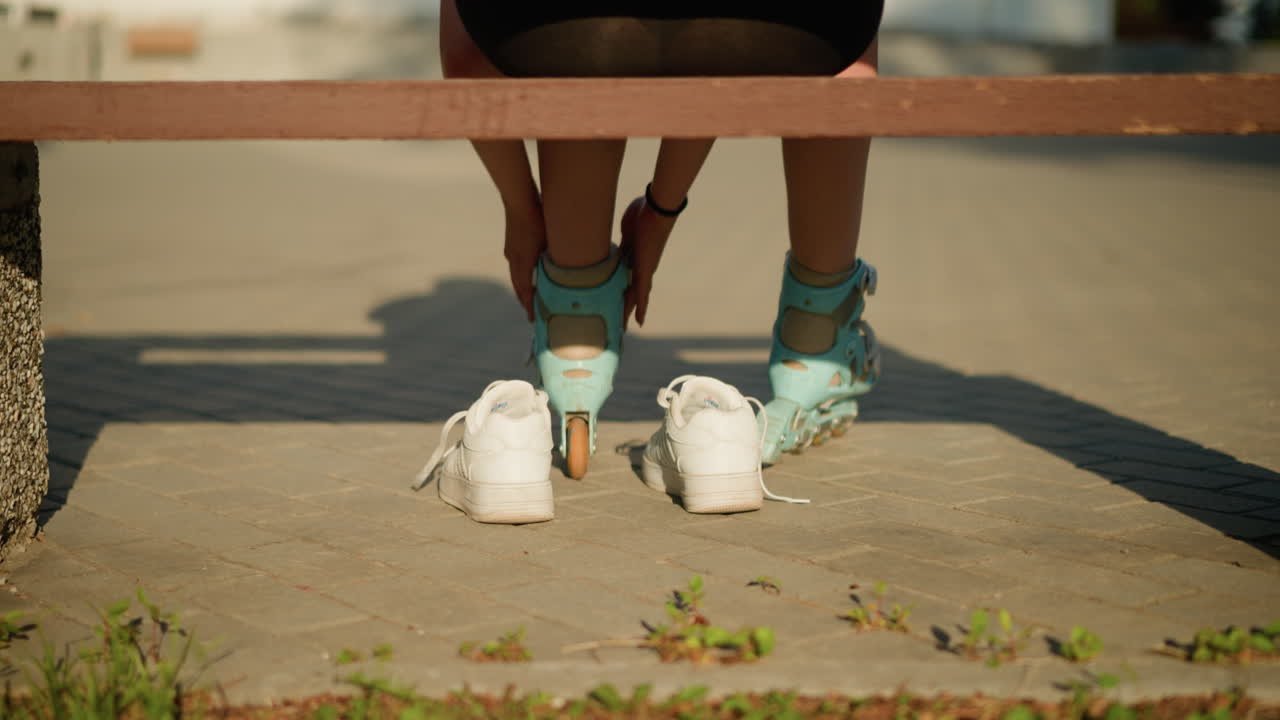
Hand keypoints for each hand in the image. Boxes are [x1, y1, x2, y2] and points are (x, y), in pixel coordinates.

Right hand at [503, 202, 546, 321]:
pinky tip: (531, 273)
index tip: (534, 320)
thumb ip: (557, 259)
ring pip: (518, 276)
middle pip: (519, 287)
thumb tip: (569, 275)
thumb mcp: (550, 241)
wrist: (519, 199)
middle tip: (534, 313)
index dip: (530, 307)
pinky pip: (517, 266)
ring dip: (525, 288)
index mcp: (522, 263)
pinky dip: (523, 275)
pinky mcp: (512, 243)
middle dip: (527, 301)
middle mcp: (513, 260)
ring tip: (533, 297)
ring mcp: (511, 251)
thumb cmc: (538, 218)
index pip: (525, 292)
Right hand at [619, 195, 678, 327]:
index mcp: (634, 255)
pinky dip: (641, 307)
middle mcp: (640, 265)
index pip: (625, 277)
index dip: (621, 290)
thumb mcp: (627, 229)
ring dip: (629, 312)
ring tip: (623, 327)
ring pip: (635, 296)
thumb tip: (610, 240)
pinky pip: (642, 293)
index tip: (616, 300)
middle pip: (631, 290)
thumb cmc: (643, 210)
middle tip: (619, 322)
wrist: (657, 207)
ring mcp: (644, 268)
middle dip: (625, 305)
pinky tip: (639, 321)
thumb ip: (620, 238)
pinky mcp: (645, 270)